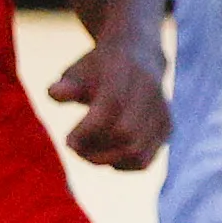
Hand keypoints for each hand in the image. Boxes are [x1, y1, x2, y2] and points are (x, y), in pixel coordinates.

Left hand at [52, 27, 170, 168]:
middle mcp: (149, 91)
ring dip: (106, 160)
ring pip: (137, 152)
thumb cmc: (97, 69)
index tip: (68, 139)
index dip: (88, 130)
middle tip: (76, 149)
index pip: (111, 107)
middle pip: (125, 133)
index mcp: (124, 72)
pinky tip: (105, 157)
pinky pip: (144, 160)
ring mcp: (162, 111)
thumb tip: (54, 93)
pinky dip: (120, 166)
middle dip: (95, 149)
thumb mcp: (77, 71)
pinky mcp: (167, 128)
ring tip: (88, 153)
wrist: (138, 56)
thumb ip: (65, 85)